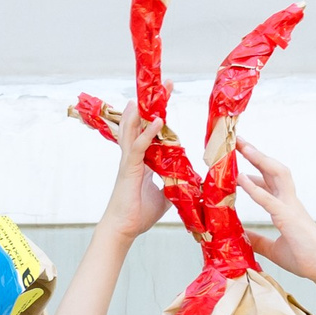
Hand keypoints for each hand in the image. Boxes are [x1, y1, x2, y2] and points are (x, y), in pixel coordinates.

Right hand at [98, 98, 167, 241]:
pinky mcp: (129, 170)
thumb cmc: (139, 214)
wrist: (123, 229)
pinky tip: (158, 122)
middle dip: (152, 105)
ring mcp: (129, 162)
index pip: (151, 132)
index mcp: (142, 161)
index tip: (167, 98)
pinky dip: (148, 134)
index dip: (159, 115)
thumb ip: (175, 184)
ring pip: (135, 130)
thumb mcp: (165, 196)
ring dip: (144, 112)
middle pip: (142, 124)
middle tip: (164, 85)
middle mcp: (134, 157)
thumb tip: (192, 182)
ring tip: (151, 94)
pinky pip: (139, 148)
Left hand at [237, 141, 315, 283]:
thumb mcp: (273, 248)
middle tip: (238, 141)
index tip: (238, 162)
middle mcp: (290, 201)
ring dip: (258, 159)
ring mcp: (290, 207)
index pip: (270, 181)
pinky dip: (254, 188)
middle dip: (256, 153)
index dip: (255, 169)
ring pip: (276, 174)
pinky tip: (241, 178)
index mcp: (286, 207)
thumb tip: (242, 236)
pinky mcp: (288, 217)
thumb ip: (258, 240)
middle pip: (273, 169)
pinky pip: (269, 199)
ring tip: (242, 147)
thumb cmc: (304, 258)